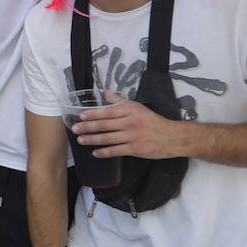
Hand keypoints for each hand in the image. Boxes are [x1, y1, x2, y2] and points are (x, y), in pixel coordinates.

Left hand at [71, 93, 188, 158]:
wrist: (171, 136)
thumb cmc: (153, 121)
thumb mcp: (138, 107)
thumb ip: (119, 100)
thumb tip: (104, 93)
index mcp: (130, 110)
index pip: (108, 111)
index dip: (93, 114)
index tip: (81, 116)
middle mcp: (130, 122)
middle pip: (105, 124)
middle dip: (88, 127)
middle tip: (75, 128)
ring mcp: (132, 136)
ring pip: (108, 138)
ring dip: (92, 139)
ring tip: (81, 140)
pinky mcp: (135, 149)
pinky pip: (116, 151)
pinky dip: (104, 152)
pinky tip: (95, 153)